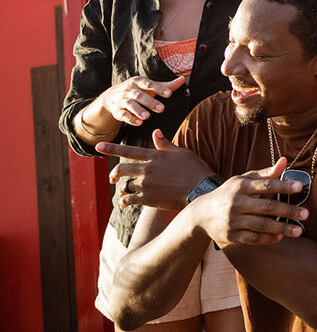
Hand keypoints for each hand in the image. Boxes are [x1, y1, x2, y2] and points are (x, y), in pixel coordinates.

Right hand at [98, 75, 186, 127]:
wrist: (111, 97)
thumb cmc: (137, 90)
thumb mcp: (149, 86)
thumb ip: (166, 85)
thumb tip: (183, 79)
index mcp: (138, 82)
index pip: (149, 84)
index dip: (159, 89)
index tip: (169, 94)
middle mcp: (129, 90)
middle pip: (139, 95)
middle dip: (150, 102)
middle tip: (161, 109)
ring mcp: (122, 100)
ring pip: (130, 104)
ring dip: (138, 110)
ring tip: (147, 116)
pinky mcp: (118, 111)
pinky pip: (123, 115)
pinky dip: (130, 119)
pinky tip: (139, 123)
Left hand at [99, 129, 214, 209]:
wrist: (200, 189)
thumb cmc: (194, 169)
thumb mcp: (181, 153)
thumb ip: (165, 144)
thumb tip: (155, 132)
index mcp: (155, 156)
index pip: (128, 151)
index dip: (111, 148)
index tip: (98, 146)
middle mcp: (147, 169)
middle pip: (121, 169)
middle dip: (113, 174)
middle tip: (112, 178)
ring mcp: (146, 185)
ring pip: (125, 186)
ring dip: (123, 189)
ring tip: (124, 192)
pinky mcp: (147, 199)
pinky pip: (129, 200)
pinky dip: (125, 201)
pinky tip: (125, 202)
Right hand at [188, 158, 308, 247]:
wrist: (201, 213)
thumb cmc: (230, 192)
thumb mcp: (244, 180)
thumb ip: (266, 173)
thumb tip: (285, 161)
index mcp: (242, 186)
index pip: (266, 185)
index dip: (283, 185)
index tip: (300, 187)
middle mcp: (237, 203)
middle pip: (267, 207)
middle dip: (288, 210)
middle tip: (306, 214)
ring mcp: (233, 220)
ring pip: (261, 225)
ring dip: (282, 228)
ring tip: (299, 230)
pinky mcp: (231, 236)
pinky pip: (252, 238)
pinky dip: (267, 239)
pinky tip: (280, 237)